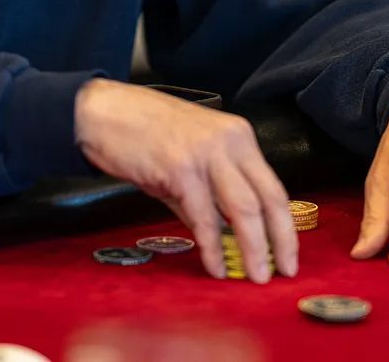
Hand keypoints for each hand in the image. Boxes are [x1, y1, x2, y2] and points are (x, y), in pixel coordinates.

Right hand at [74, 79, 297, 282]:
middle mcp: (229, 141)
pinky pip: (204, 217)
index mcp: (237, 136)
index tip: (287, 253)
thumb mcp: (187, 158)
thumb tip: (222, 236)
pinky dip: (212, 247)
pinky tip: (215, 266)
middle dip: (280, 240)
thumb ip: (208, 195)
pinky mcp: (180, 169)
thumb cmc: (141, 132)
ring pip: (244, 209)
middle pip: (268, 198)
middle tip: (281, 271)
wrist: (101, 112)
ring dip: (253, 248)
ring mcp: (205, 153)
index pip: (273, 186)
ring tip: (255, 275)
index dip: (284, 225)